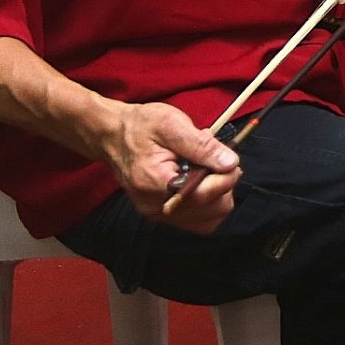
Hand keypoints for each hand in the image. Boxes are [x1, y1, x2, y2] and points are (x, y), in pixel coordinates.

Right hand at [102, 101, 237, 233]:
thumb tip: (230, 163)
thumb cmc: (141, 126)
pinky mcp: (162, 215)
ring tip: (206, 169)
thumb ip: (202, 146)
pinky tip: (201, 181)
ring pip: (209, 218)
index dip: (226, 177)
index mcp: (154, 183)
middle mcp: (155, 206)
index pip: (203, 195)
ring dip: (218, 194)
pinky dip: (209, 202)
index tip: (230, 158)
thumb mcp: (172, 124)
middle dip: (223, 184)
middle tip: (216, 159)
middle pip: (211, 210)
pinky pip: (198, 220)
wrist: (114, 136)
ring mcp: (158, 214)